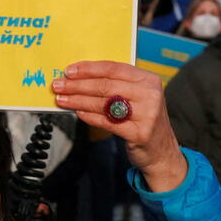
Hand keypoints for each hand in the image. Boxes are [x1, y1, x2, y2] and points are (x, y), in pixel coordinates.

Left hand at [53, 61, 186, 191]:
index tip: (69, 71)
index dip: (89, 69)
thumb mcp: (137, 96)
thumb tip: (79, 78)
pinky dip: (90, 116)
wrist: (161, 152)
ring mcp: (147, 114)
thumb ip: (115, 85)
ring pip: (104, 103)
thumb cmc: (143, 119)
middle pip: (106, 85)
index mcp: (148, 79)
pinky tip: (78, 113)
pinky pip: (108, 122)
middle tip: (59, 85)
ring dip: (78, 100)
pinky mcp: (139, 133)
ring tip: (62, 99)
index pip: (113, 68)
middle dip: (78, 85)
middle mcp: (150, 94)